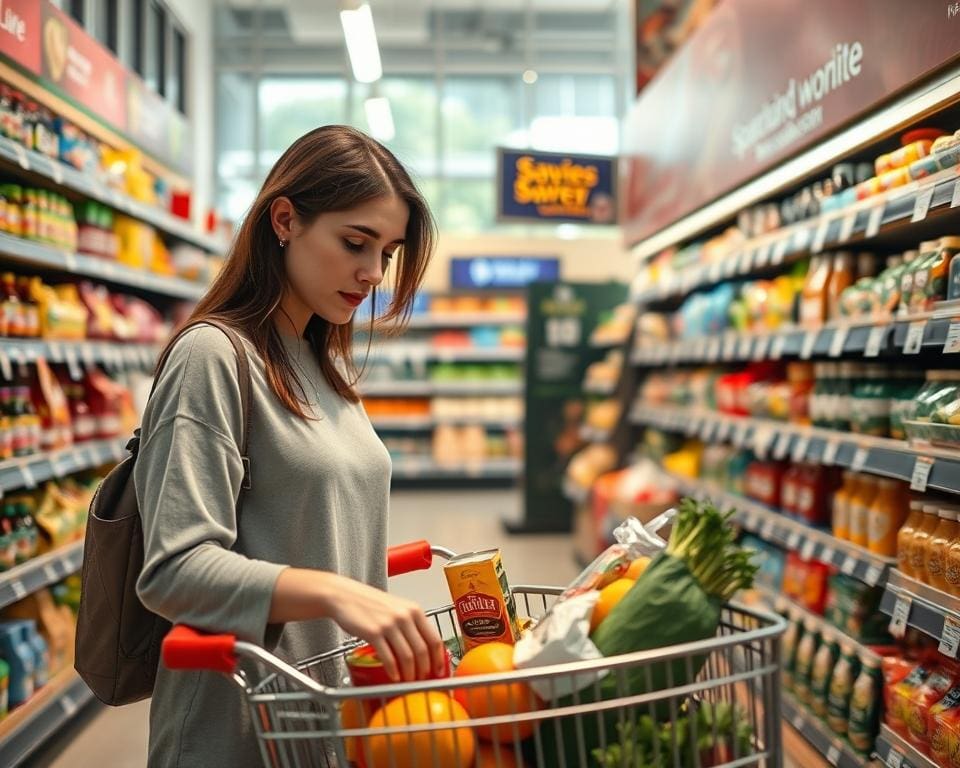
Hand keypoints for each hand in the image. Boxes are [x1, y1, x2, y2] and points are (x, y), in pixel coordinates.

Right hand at [319, 574, 445, 682]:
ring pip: (407, 656)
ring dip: (410, 674)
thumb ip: (411, 624)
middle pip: (422, 650)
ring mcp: (389, 624)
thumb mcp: (397, 608)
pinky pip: (388, 657)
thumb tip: (423, 650)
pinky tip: (394, 677)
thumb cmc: (370, 604)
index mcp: (414, 610)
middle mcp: (405, 616)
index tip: (440, 671)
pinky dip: (393, 671)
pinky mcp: (373, 632)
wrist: (345, 596)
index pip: (434, 638)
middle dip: (425, 670)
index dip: (439, 659)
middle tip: (423, 680)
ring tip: (408, 682)